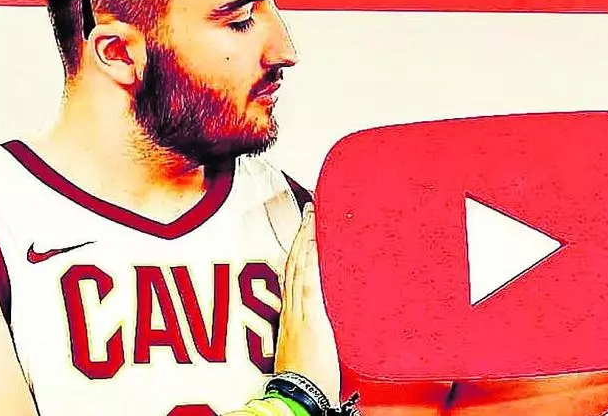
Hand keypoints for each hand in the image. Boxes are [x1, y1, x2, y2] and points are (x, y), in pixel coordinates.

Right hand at [274, 202, 340, 404]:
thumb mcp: (305, 349)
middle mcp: (292, 310)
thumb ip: (309, 331)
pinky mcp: (310, 319)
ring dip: (306, 241)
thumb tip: (316, 324)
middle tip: (309, 211)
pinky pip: (308, 284)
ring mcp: (299, 313)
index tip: (304, 230)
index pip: (293, 274)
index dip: (297, 250)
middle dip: (301, 237)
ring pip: (299, 269)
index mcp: (291, 315)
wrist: (300, 396)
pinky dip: (310, 263)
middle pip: (294, 265)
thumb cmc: (305, 380)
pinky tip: (315, 244)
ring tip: (312, 218)